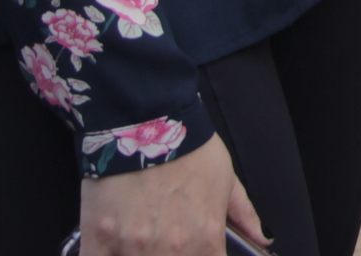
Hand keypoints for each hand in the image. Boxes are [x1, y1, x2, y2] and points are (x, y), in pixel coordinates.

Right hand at [78, 135, 264, 255]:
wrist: (145, 119)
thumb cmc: (188, 146)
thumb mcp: (227, 178)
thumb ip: (244, 215)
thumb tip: (262, 237)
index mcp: (205, 239)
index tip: (192, 253)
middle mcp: (171, 249)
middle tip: (165, 243)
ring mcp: (132, 247)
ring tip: (143, 241)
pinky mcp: (98, 240)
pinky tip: (116, 247)